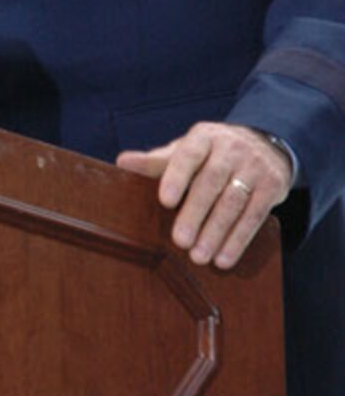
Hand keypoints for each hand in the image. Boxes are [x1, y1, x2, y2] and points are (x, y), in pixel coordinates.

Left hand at [115, 122, 292, 268]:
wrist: (263, 144)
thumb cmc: (210, 154)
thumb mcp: (185, 152)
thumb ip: (156, 162)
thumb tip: (122, 162)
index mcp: (204, 137)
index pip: (189, 154)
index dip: (177, 177)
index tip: (165, 201)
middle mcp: (231, 148)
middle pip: (211, 182)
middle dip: (195, 214)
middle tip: (180, 241)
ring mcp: (255, 166)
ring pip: (234, 201)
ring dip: (216, 232)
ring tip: (199, 256)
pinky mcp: (272, 186)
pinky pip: (255, 215)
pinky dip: (239, 240)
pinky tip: (224, 258)